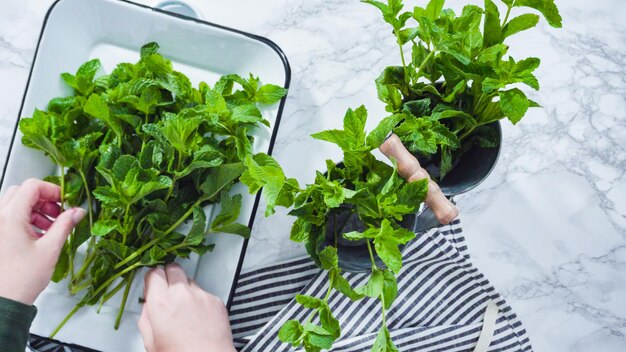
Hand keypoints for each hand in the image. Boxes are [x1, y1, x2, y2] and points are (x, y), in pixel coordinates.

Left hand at [0, 179, 84, 304]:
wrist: (4, 301)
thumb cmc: (21, 279)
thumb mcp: (50, 249)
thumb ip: (65, 225)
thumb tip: (77, 212)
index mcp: (10, 217)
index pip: (32, 186)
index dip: (52, 190)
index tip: (64, 201)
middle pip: (22, 192)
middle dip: (43, 200)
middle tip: (58, 212)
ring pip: (15, 204)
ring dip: (35, 210)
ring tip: (51, 227)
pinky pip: (10, 218)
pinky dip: (26, 220)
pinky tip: (39, 235)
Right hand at [139, 264, 235, 351]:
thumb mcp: (150, 341)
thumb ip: (146, 317)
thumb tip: (149, 306)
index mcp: (161, 302)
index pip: (154, 273)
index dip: (152, 279)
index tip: (153, 285)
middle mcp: (181, 293)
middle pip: (173, 268)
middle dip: (168, 276)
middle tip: (167, 291)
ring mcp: (201, 295)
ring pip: (189, 280)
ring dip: (184, 289)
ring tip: (184, 309)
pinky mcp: (215, 299)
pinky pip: (204, 292)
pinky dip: (199, 299)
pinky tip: (198, 316)